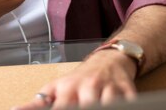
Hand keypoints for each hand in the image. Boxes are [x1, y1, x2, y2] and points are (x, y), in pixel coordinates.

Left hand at [13, 49, 137, 108]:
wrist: (108, 60)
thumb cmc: (79, 80)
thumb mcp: (55, 88)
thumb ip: (37, 104)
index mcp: (68, 88)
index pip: (62, 107)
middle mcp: (88, 87)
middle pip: (87, 105)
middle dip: (85, 108)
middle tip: (81, 108)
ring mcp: (109, 88)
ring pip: (108, 103)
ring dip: (104, 106)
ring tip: (98, 107)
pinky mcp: (128, 90)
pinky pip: (129, 101)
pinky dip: (126, 104)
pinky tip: (119, 106)